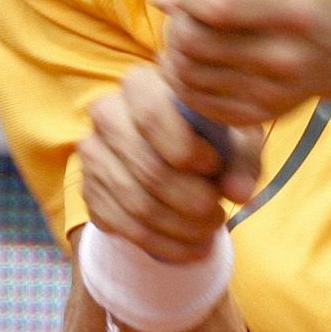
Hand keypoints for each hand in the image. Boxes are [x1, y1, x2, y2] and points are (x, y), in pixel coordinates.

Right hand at [80, 64, 261, 262]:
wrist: (172, 157)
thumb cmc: (211, 135)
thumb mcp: (235, 137)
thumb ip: (242, 159)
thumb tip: (239, 192)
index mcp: (141, 84)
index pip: (150, 115)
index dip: (186, 149)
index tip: (214, 167)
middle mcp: (107, 112)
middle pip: (146, 167)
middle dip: (190, 200)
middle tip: (218, 213)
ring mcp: (93, 153)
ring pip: (136, 203)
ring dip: (180, 228)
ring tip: (210, 230)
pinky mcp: (88, 190)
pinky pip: (123, 226)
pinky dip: (163, 244)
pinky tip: (191, 247)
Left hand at [149, 0, 330, 125]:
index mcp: (293, 7)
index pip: (215, 3)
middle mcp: (285, 56)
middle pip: (192, 40)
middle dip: (179, 18)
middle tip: (189, 9)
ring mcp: (269, 94)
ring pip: (184, 71)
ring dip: (175, 47)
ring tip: (192, 31)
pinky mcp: (254, 117)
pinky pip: (191, 98)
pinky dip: (181, 75)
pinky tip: (197, 58)